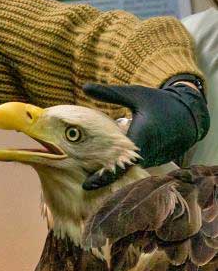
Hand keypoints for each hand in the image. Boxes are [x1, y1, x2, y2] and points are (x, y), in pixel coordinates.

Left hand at [82, 81, 209, 188]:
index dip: (103, 176)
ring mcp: (153, 160)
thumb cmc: (159, 102)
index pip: (120, 164)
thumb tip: (85, 86)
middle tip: (82, 180)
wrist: (187, 113)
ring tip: (91, 173)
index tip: (86, 184)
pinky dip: (124, 167)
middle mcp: (148, 153)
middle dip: (103, 175)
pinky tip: (109, 164)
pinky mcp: (155, 162)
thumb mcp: (134, 94)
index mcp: (141, 137)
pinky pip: (136, 168)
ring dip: (113, 171)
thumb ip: (109, 93)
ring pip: (129, 171)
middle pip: (121, 171)